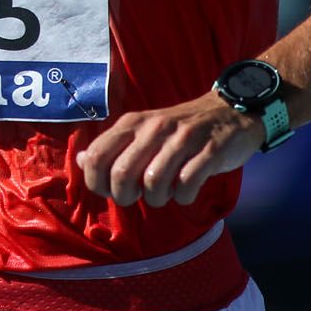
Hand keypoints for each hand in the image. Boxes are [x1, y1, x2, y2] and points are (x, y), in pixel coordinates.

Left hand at [76, 92, 265, 206]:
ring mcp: (183, 139)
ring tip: (164, 196)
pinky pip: (187, 183)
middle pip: (122, 174)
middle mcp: (154, 128)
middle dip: (125, 196)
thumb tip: (81, 160)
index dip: (97, 182)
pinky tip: (186, 192)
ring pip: (154, 182)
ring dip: (157, 199)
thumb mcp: (142, 130)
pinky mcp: (210, 151)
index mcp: (132, 123)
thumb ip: (112, 146)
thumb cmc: (180, 130)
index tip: (111, 191)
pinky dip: (184, 196)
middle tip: (138, 197)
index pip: (97, 156)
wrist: (230, 111)